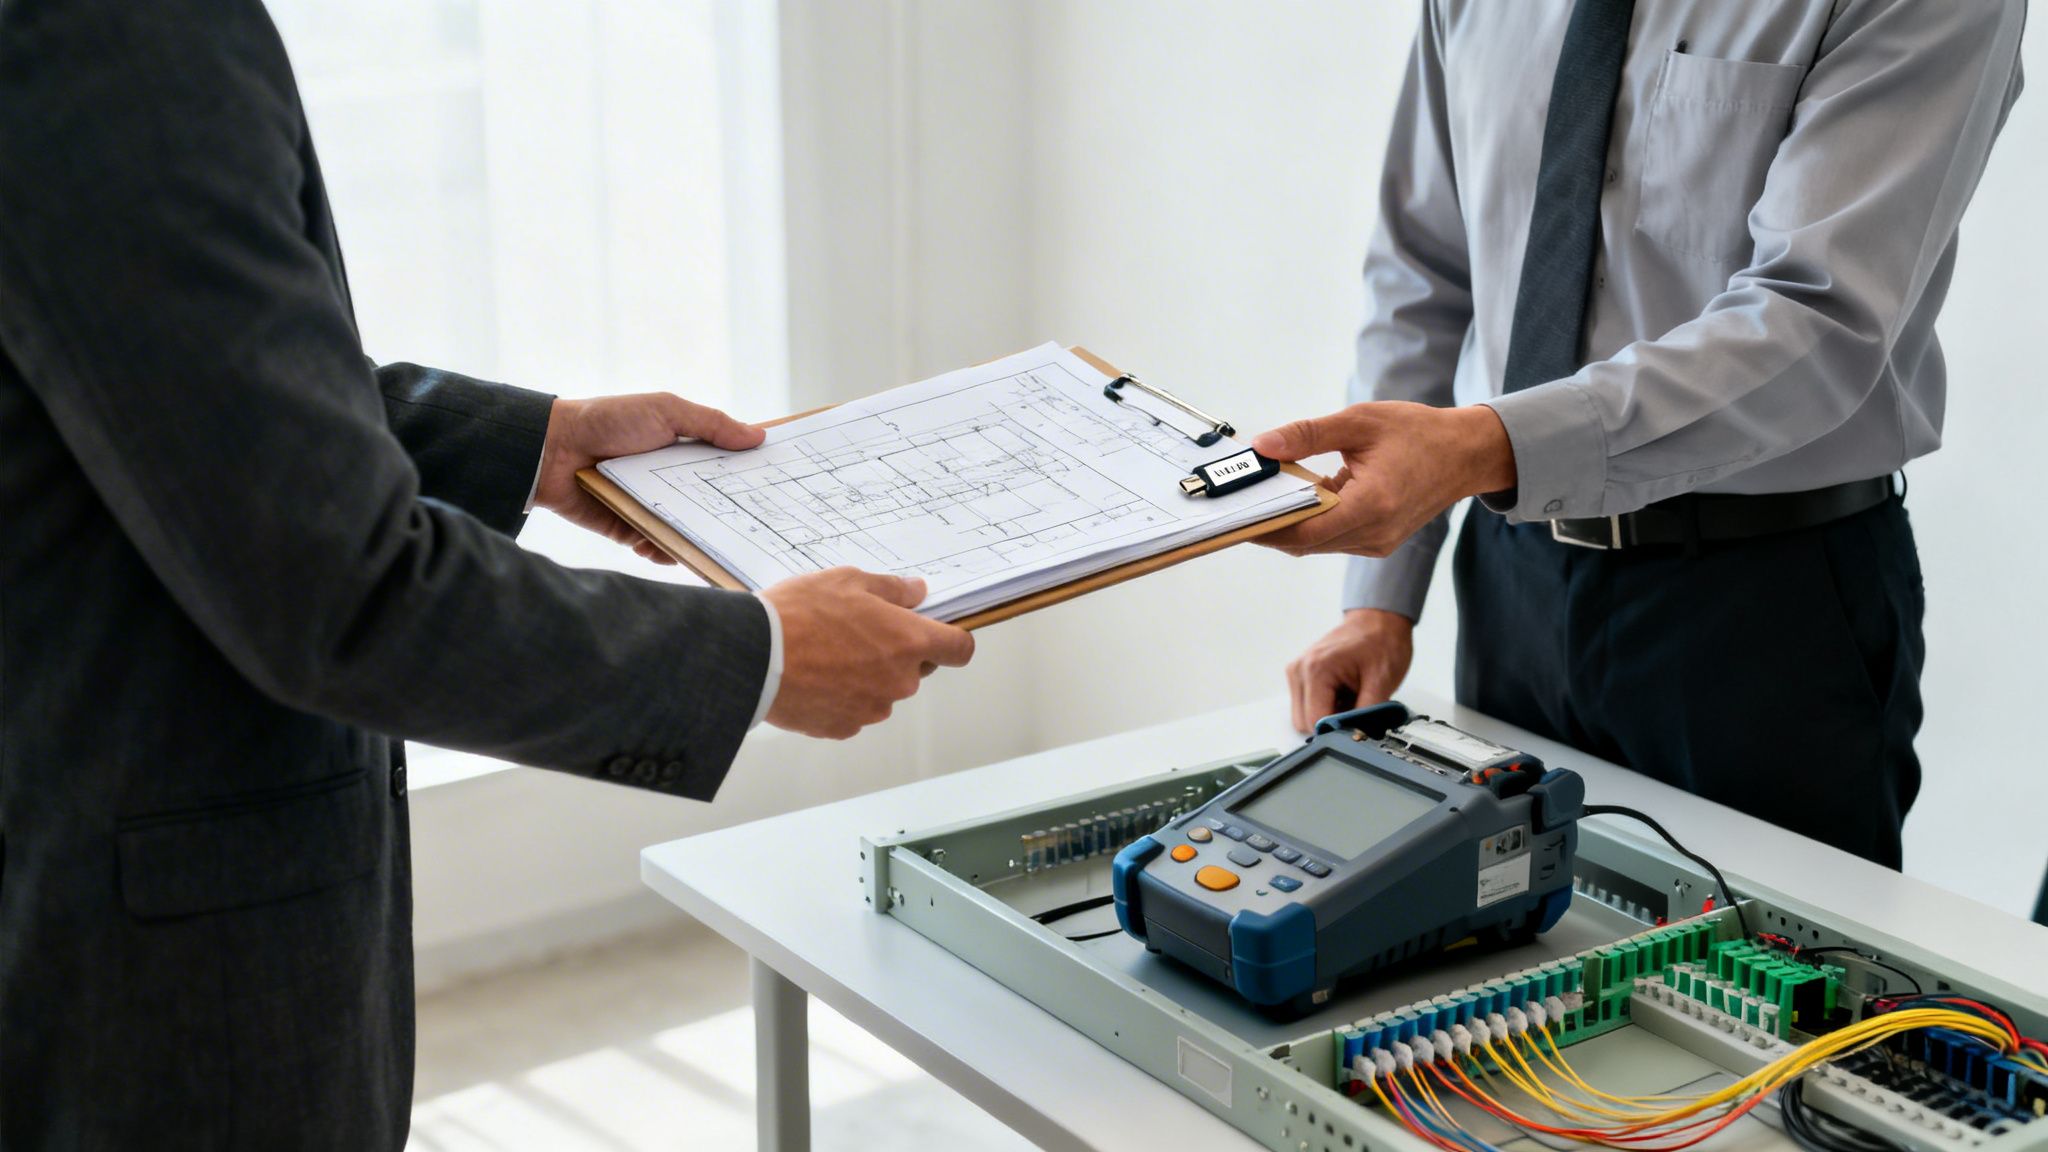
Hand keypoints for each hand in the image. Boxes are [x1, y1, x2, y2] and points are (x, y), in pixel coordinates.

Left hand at [535, 393, 764, 562]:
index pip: (727, 464)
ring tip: (722, 547)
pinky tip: (672, 552)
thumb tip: (758, 437)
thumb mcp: (667, 411)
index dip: (751, 473)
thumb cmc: (609, 421)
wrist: (554, 450)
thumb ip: (712, 424)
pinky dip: (666, 552)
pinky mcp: (632, 530)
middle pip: (713, 502)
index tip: (781, 483)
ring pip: (689, 529)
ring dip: (703, 538)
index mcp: (684, 449)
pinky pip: (658, 547)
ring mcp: (653, 507)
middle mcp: (672, 481)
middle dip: (735, 513)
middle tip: (763, 524)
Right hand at [761, 568, 974, 738]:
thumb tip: (917, 593)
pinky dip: (842, 697)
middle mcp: (899, 681)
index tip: (938, 634)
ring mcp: (872, 709)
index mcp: (909, 642)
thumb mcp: (848, 580)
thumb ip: (892, 589)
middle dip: (896, 653)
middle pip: (916, 669)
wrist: (753, 656)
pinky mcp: (844, 727)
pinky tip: (816, 677)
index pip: (959, 649)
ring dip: (867, 676)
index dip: (951, 641)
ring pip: (883, 691)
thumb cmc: (799, 615)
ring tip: (828, 654)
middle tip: (858, 633)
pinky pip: (854, 710)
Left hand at [1251, 401, 1515, 557]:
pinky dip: (1312, 522)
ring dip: (1290, 524)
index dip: (1266, 527)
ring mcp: (1378, 542)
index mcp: (1372, 504)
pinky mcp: (1378, 541)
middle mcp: (1375, 533)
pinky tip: (1297, 499)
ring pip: (1317, 543)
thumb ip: (1307, 435)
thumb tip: (1262, 446)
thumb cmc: (1418, 433)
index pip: (1305, 531)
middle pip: (1305, 542)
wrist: (1465, 455)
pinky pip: (1334, 538)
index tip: (1236, 516)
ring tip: (1262, 498)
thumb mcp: (1359, 422)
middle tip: (1237, 506)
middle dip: (1270, 525)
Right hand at [1286, 609, 1413, 732]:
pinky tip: (1343, 693)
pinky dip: (1326, 706)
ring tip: (1350, 696)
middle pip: (1304, 722)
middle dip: (1332, 723)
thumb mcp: (1382, 681)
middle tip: (1357, 707)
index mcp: (1317, 669)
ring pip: (1304, 716)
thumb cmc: (1381, 641)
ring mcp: (1297, 672)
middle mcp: (1300, 670)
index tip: (1356, 727)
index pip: (1315, 721)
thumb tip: (1358, 736)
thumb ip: (1366, 715)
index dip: (1338, 730)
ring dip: (1328, 715)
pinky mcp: (1301, 675)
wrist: (1379, 621)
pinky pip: (1307, 705)